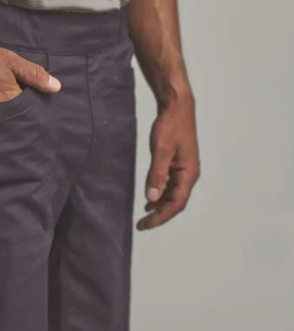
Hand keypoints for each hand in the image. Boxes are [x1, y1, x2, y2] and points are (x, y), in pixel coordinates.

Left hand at [137, 95, 199, 230]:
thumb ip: (157, 175)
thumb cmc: (171, 125)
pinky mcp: (177, 163)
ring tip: (145, 214)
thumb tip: (152, 198)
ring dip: (160, 205)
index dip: (161, 216)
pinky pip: (170, 184)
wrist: (176, 106)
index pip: (176, 203)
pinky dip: (160, 192)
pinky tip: (151, 196)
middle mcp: (189, 174)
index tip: (146, 224)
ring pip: (173, 194)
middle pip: (176, 202)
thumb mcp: (161, 150)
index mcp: (189, 173)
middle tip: (142, 224)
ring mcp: (184, 169)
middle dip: (160, 214)